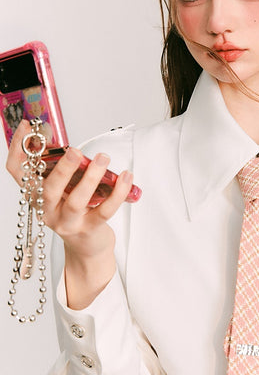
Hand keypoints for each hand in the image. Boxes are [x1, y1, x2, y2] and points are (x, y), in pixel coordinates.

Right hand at [6, 120, 133, 307]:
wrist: (87, 247)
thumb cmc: (76, 212)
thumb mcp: (63, 190)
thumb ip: (64, 171)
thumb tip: (73, 145)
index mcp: (36, 195)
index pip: (16, 171)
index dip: (18, 148)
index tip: (26, 126)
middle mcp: (47, 209)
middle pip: (48, 189)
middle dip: (62, 168)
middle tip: (75, 151)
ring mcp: (67, 222)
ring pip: (76, 200)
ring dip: (91, 177)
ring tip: (103, 158)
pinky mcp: (88, 229)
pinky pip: (104, 210)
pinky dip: (118, 192)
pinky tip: (126, 177)